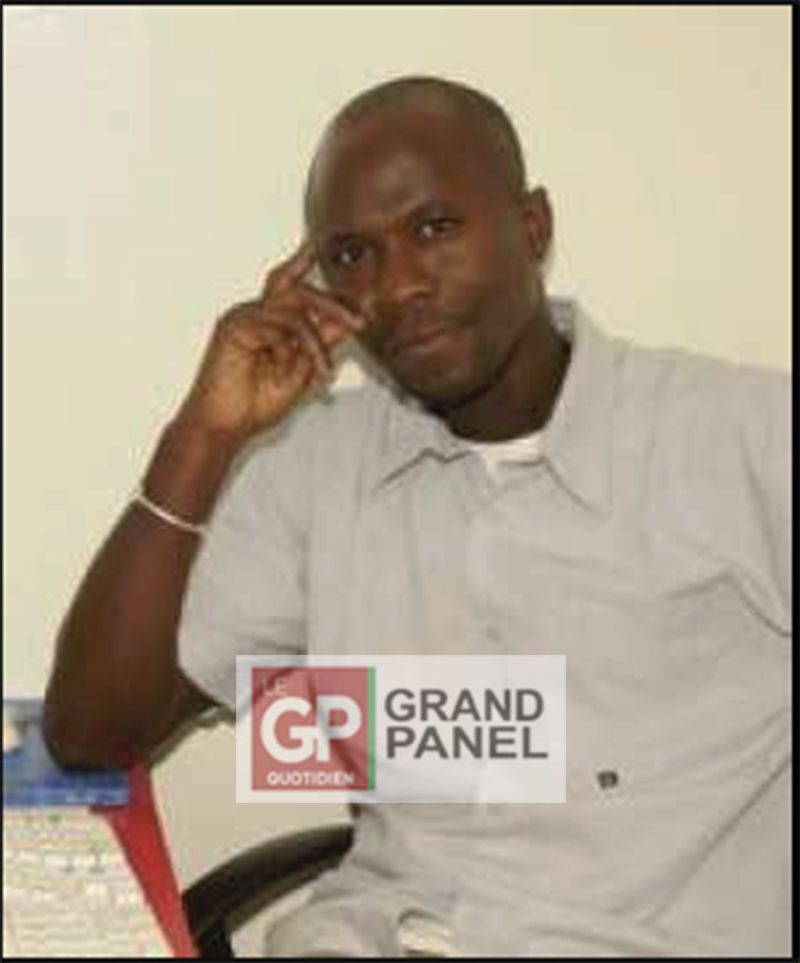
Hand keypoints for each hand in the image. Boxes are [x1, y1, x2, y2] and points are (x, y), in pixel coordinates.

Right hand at [175, 242, 362, 446]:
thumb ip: (322, 342)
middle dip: (332, 303)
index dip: (302, 260)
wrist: (226, 427)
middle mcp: (254, 312)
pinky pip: (278, 326)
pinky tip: (283, 372)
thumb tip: (349, 319)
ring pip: (294, 309)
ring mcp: (242, 317)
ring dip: (315, 341)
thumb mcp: (303, 370)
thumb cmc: (258, 404)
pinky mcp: (233, 326)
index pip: (289, 282)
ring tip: (322, 371)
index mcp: (267, 320)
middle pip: (298, 289)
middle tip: (360, 323)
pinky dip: (290, 350)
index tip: (317, 240)